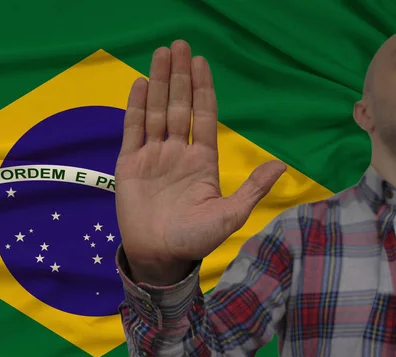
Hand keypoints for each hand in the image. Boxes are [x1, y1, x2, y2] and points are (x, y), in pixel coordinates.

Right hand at [115, 40, 285, 285]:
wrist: (159, 256)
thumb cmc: (195, 239)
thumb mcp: (229, 215)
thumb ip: (252, 188)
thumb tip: (281, 164)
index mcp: (202, 159)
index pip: (203, 115)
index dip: (202, 89)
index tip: (201, 62)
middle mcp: (177, 151)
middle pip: (178, 105)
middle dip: (178, 76)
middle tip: (178, 45)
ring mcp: (152, 155)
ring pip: (155, 111)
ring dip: (157, 83)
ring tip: (160, 55)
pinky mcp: (129, 163)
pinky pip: (132, 130)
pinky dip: (135, 107)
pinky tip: (138, 85)